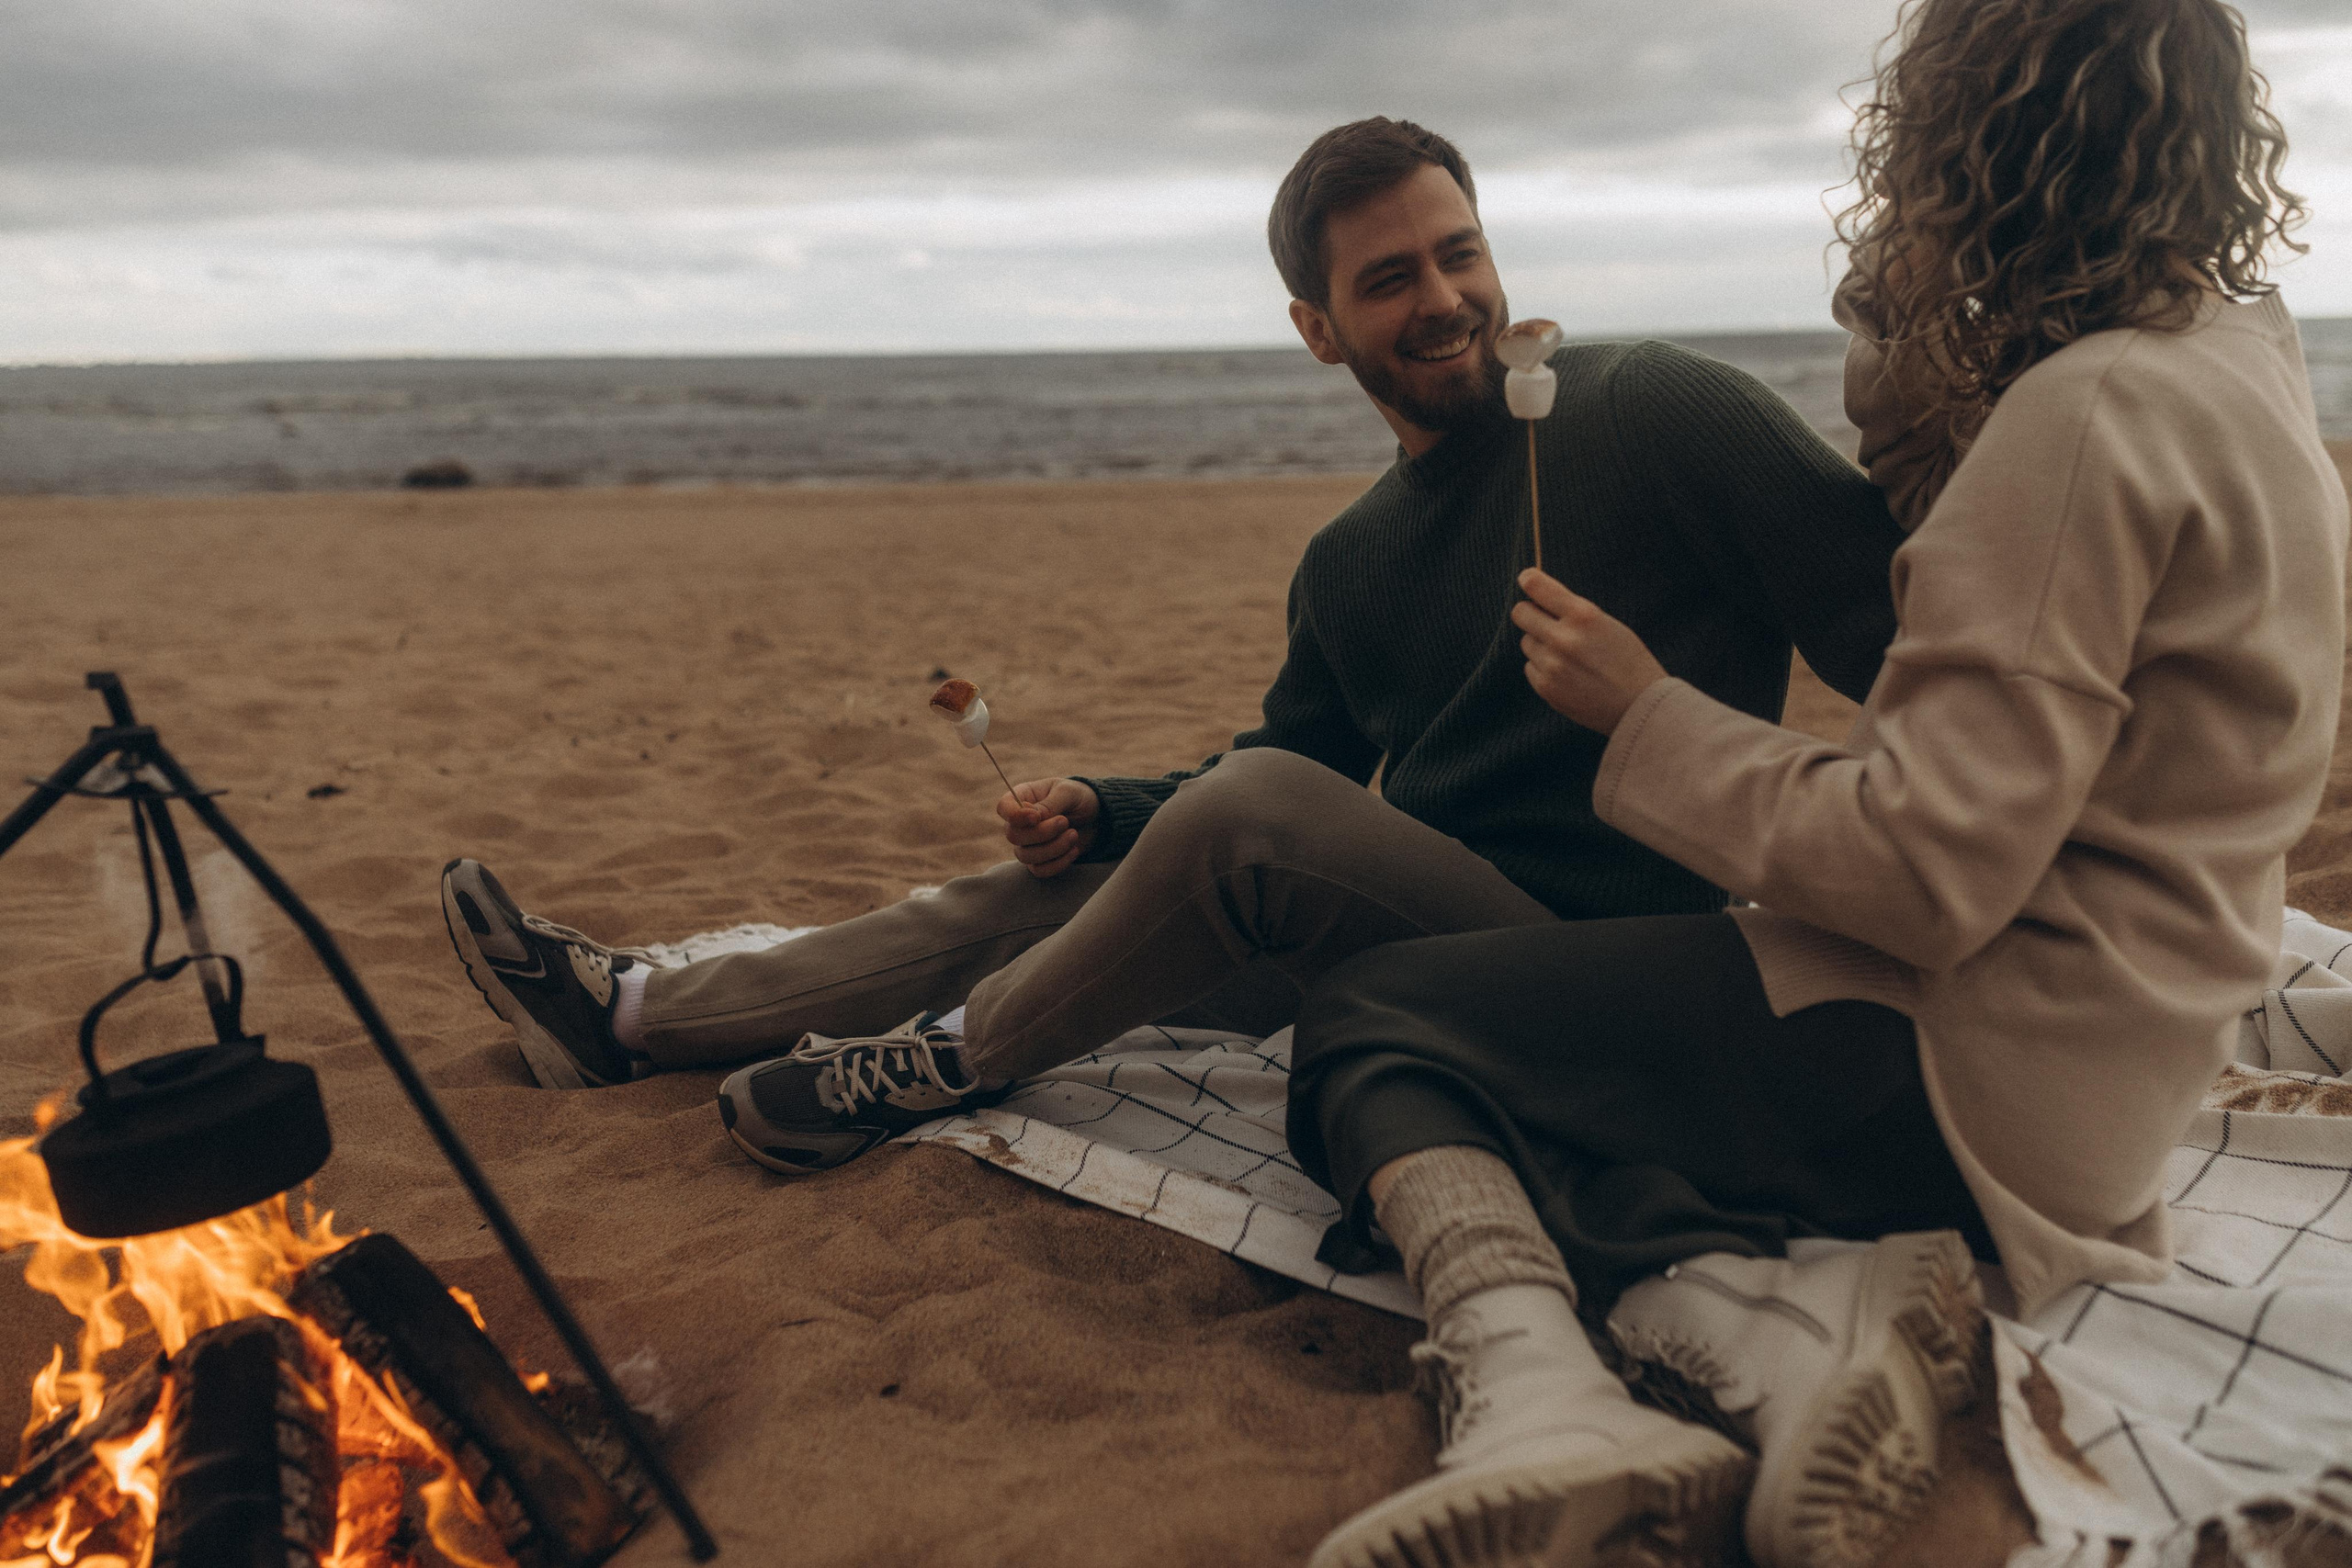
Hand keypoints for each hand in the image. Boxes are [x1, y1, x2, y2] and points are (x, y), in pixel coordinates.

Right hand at [998, 778, 1100, 877]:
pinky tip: (1074, 850)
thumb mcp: (1068, 792)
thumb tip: (1034, 819)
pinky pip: (1039, 870)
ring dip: (1054, 848)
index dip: (1015, 816)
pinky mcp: (1040, 861)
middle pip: (1013, 835)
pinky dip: (1059, 863)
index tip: (1036, 817)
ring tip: (1074, 834)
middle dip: (1042, 833)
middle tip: (1065, 822)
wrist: (1097, 817)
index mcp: (1023, 797)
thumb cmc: (1079, 798)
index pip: (1003, 808)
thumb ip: (1050, 804)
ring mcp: (1028, 844)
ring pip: (1026, 856)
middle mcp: (1020, 822)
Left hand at [1511, 569, 1668, 734]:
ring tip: (1568, 655)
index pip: (1538, 587)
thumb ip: (1573, 611)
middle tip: (1544, 619)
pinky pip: (1531, 667)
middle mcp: (1563, 638)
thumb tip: (1538, 599)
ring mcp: (1552, 665)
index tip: (1527, 580)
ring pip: (1526, 641)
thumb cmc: (1628, 660)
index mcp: (1583, 615)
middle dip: (1530, 613)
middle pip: (1521, 613)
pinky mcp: (1546, 687)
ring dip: (1540, 643)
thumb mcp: (1608, 624)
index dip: (1529, 581)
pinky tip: (1568, 674)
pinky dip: (1543, 667)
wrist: (1639, 705)